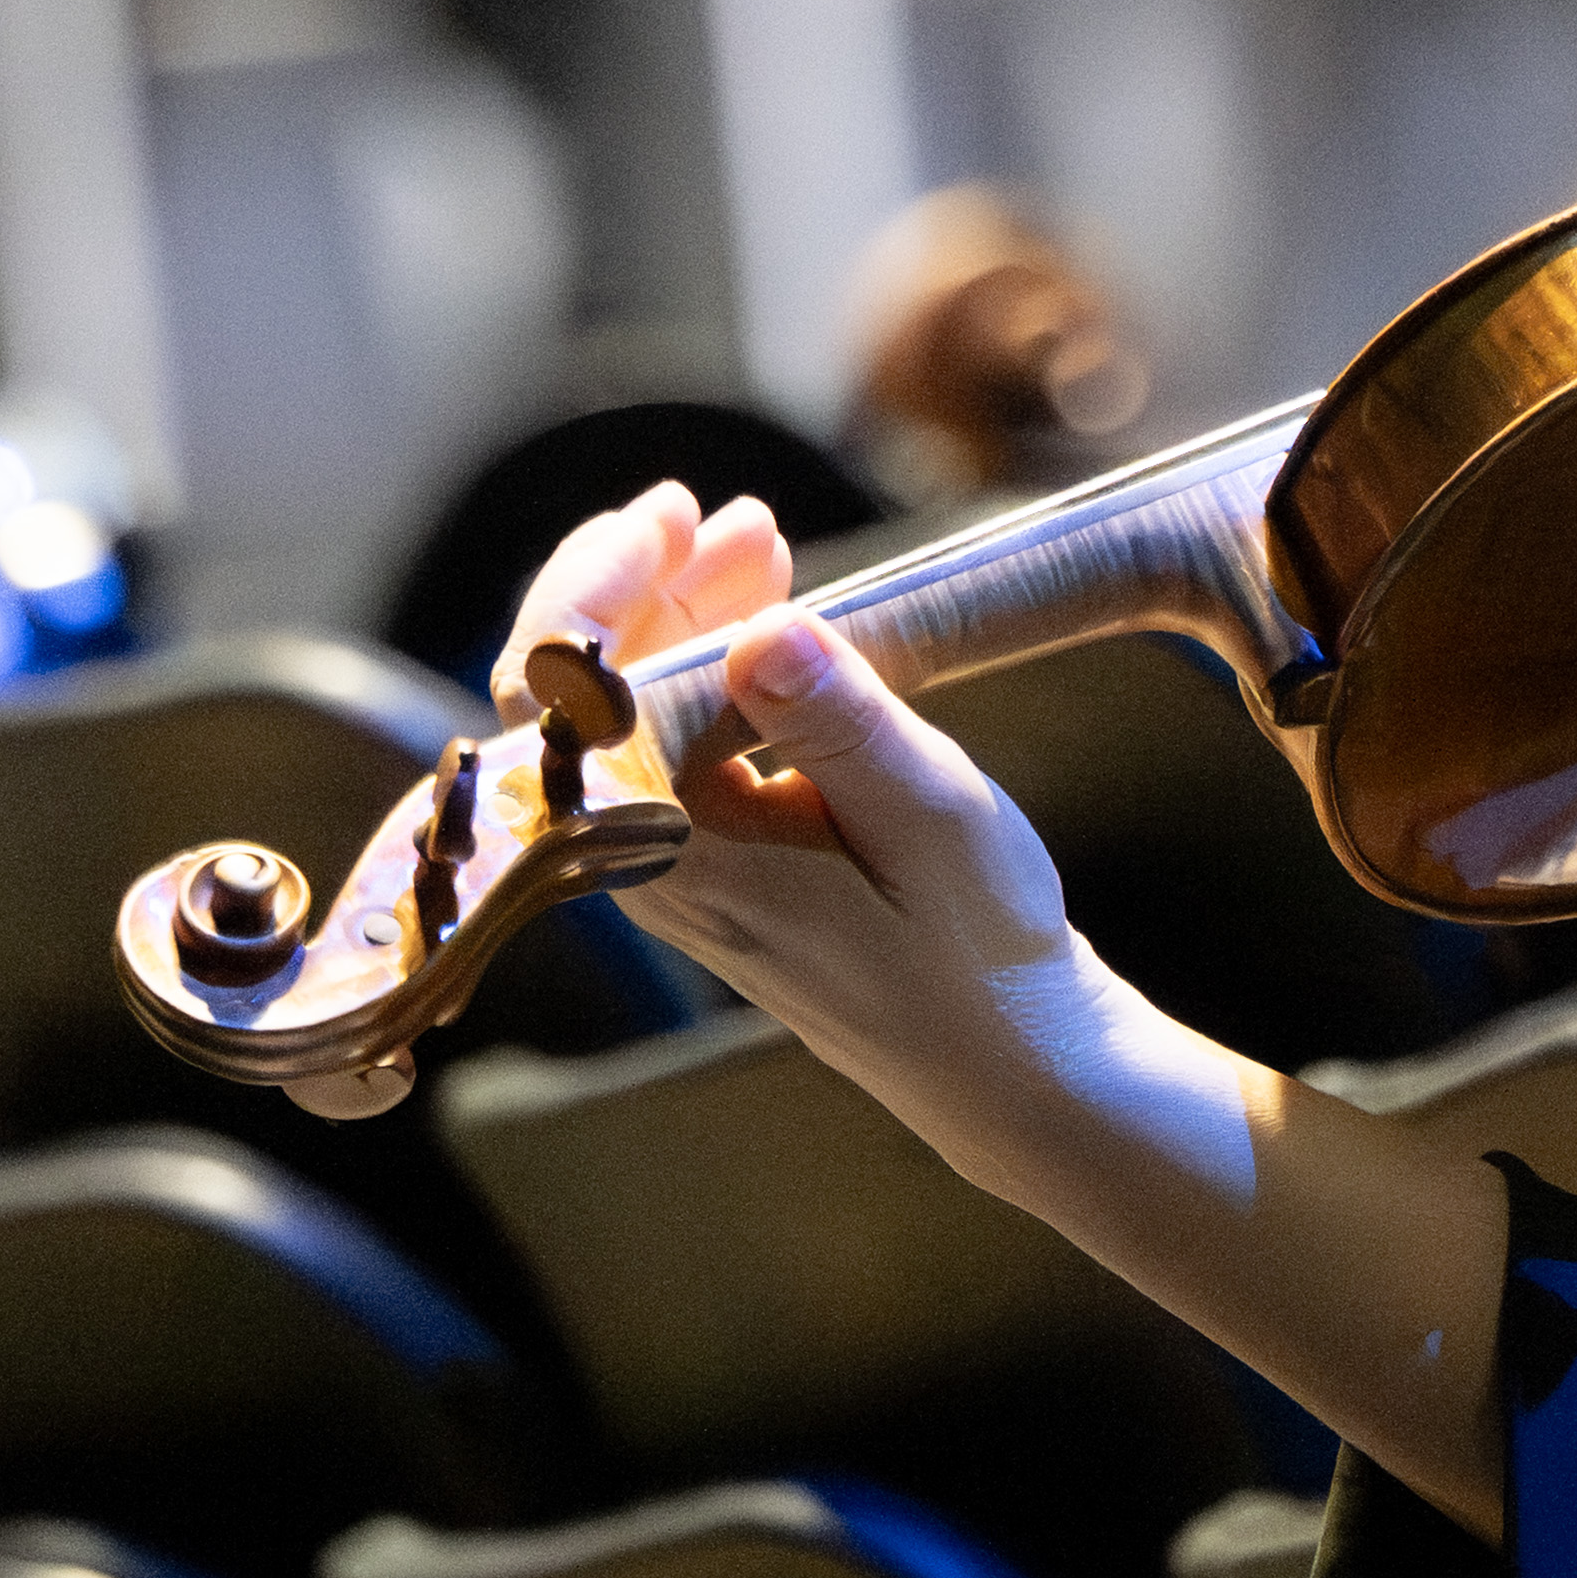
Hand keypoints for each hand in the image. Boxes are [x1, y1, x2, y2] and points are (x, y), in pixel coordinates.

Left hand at [496, 481, 1093, 1160]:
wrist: (1011, 1067)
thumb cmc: (980, 958)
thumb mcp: (932, 820)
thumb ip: (841, 724)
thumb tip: (760, 630)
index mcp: (681, 861)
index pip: (565, 715)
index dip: (589, 596)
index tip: (662, 520)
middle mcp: (655, 867)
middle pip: (585, 702)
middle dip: (642, 585)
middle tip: (719, 510)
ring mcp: (682, 866)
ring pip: (635, 719)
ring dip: (685, 616)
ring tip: (758, 537)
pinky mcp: (720, 862)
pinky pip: (682, 746)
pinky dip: (717, 665)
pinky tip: (772, 614)